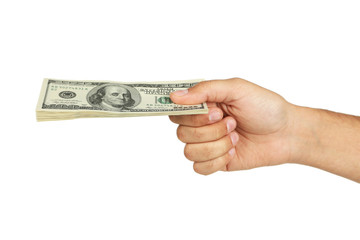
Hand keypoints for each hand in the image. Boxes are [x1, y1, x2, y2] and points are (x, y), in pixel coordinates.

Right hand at [169, 78, 295, 174]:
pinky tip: (233, 152)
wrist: (286, 134)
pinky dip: (217, 160)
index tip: (214, 112)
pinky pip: (199, 168)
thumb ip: (205, 90)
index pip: (177, 112)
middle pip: (181, 133)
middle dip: (210, 130)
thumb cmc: (265, 107)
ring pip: (189, 152)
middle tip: (232, 122)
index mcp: (204, 104)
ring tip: (235, 137)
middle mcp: (202, 124)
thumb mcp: (236, 89)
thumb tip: (174, 96)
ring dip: (216, 145)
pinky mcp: (215, 162)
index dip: (191, 115)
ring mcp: (207, 144)